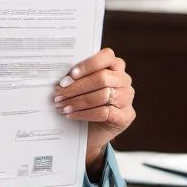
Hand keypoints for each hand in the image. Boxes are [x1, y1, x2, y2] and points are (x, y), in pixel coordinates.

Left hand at [53, 48, 136, 178]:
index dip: (88, 65)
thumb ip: (78, 77)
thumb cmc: (86, 102)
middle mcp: (124, 79)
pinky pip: (104, 112)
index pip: (106, 56)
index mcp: (115, 65)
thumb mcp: (83, 86)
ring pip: (102, 95)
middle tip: (59, 93)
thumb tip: (61, 78)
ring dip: (78, 101)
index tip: (70, 75)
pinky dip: (84, 114)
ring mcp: (127, 97)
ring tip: (61, 106)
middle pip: (102, 78)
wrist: (94, 130)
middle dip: (77, 86)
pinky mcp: (126, 115)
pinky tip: (71, 115)